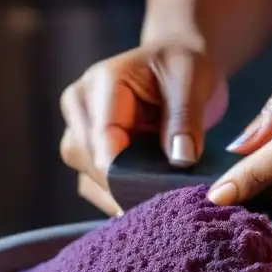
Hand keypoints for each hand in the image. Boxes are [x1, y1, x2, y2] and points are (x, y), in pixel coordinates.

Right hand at [60, 41, 227, 212]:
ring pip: (88, 179)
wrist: (176, 67)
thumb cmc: (182, 66)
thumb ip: (185, 117)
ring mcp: (79, 130)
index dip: (125, 171)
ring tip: (159, 204)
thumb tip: (180, 159)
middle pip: (90, 161)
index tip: (156, 194)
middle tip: (166, 203)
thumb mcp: (193, 79)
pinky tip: (147, 204)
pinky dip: (119, 199)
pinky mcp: (87, 152)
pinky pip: (94, 187)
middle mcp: (80, 106)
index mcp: (103, 82)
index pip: (103, 136)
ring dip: (121, 195)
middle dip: (126, 185)